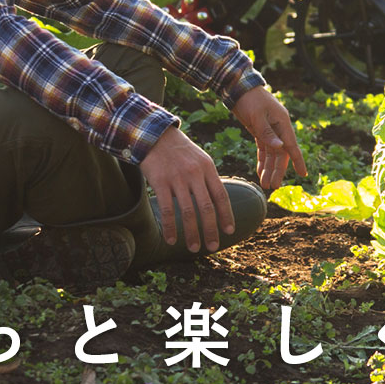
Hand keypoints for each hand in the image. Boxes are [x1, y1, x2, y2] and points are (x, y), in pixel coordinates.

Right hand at [141, 127, 232, 252]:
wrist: (154, 135)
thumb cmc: (180, 151)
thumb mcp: (200, 159)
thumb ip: (209, 179)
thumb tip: (218, 204)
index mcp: (208, 168)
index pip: (221, 195)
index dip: (226, 215)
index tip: (229, 231)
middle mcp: (195, 174)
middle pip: (206, 207)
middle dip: (211, 230)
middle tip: (213, 247)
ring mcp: (177, 178)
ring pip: (187, 212)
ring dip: (192, 233)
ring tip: (195, 248)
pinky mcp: (160, 182)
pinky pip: (167, 209)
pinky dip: (170, 227)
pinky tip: (171, 240)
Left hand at [232, 86, 305, 193]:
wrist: (237, 87)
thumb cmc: (250, 99)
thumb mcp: (257, 116)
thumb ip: (267, 133)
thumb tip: (280, 147)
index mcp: (282, 123)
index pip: (291, 146)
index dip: (297, 161)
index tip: (303, 175)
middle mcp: (278, 128)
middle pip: (281, 153)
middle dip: (277, 170)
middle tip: (272, 186)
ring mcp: (270, 130)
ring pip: (272, 153)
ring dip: (268, 168)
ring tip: (265, 184)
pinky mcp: (259, 130)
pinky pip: (263, 149)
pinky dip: (262, 161)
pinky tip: (260, 172)